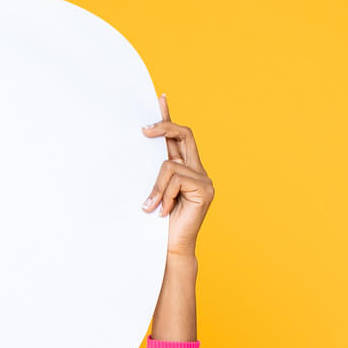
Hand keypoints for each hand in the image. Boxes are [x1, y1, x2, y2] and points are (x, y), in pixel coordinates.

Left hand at [140, 95, 212, 255]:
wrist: (171, 248)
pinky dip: (164, 195)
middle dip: (164, 126)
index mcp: (186, 168)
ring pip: (170, 166)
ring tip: (152, 207)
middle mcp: (198, 170)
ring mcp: (204, 180)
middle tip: (144, 129)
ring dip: (156, 187)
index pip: (180, 136)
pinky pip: (175, 180)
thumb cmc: (159, 222)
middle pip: (184, 135)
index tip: (160, 98)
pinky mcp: (205, 190)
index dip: (169, 117)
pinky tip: (163, 212)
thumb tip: (143, 144)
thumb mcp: (155, 190)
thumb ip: (155, 172)